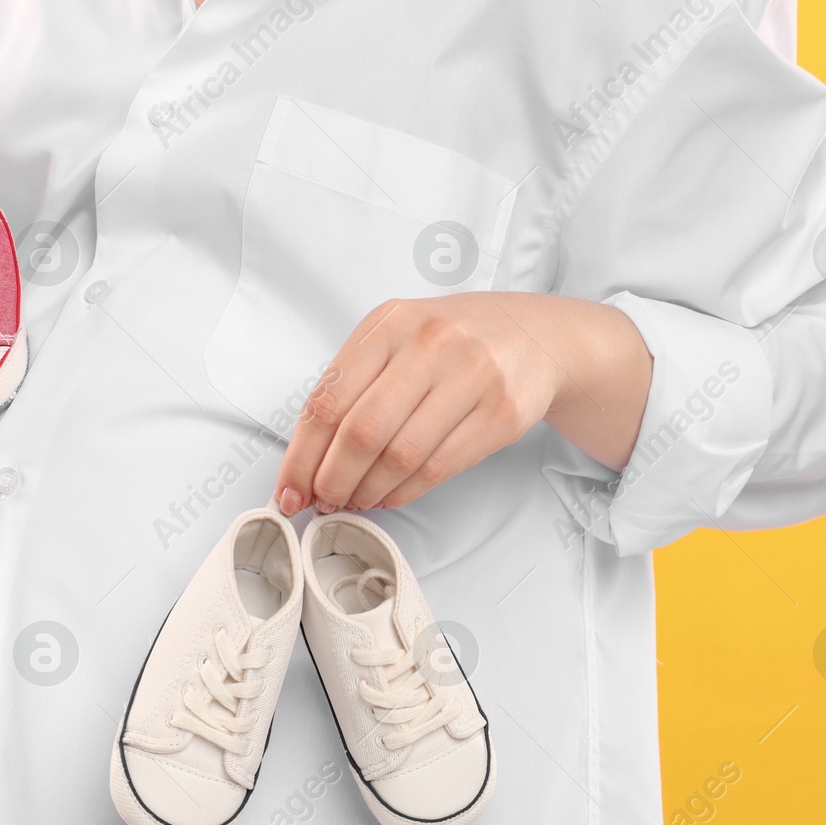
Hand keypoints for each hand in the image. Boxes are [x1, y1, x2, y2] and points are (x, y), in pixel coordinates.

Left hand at [273, 292, 651, 513]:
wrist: (536, 336)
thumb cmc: (452, 342)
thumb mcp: (399, 338)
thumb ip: (354, 384)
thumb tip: (307, 460)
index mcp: (391, 323)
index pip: (328, 399)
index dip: (302, 455)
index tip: (288, 490)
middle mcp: (431, 343)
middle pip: (361, 432)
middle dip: (332, 479)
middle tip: (322, 502)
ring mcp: (472, 376)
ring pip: (400, 455)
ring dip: (367, 490)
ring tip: (354, 501)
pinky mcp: (503, 412)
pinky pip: (439, 467)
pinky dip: (404, 492)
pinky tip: (388, 497)